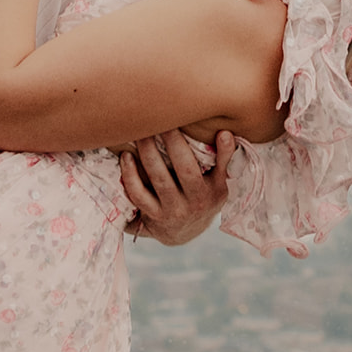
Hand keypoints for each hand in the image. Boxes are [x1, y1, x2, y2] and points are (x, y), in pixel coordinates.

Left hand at [120, 129, 234, 245]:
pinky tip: (126, 156)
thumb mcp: (219, 183)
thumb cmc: (203, 197)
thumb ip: (223, 159)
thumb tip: (226, 133)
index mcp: (212, 191)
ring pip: (159, 179)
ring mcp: (172, 210)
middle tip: (158, 119)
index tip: (178, 120)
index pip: (206, 164)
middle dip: (170, 142)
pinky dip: (130, 175)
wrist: (184, 232)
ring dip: (148, 153)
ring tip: (140, 132)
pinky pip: (138, 194)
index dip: (194, 145)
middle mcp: (194, 203)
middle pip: (183, 169)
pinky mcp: (153, 216)